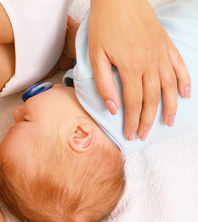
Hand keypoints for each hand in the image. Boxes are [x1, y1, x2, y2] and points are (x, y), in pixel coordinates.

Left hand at [88, 0, 190, 140]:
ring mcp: (161, 53)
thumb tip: (113, 107)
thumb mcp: (96, 56)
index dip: (132, 121)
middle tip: (144, 135)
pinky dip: (185, 81)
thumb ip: (104, 83)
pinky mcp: (166, 44)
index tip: (131, 134)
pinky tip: (187, 94)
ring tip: (169, 122)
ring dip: (170, 107)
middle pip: (152, 99)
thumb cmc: (103, 25)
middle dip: (148, 120)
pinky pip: (179, 66)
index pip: (133, 103)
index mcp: (130, 67)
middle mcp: (150, 62)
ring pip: (170, 86)